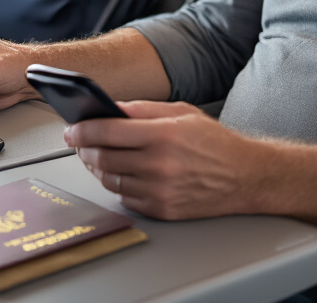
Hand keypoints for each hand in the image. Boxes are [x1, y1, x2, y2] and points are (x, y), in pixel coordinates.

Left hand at [64, 101, 269, 219]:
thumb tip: (109, 108)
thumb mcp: (181, 112)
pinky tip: (121, 173)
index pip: (106, 131)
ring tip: (98, 156)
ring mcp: (159, 191)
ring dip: (97, 167)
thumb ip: (142, 109)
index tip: (71, 128)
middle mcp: (158, 165)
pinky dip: (117, 184)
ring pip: (109, 179)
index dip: (81, 129)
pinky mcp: (161, 210)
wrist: (245, 177)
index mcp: (162, 135)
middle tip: (80, 141)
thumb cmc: (215, 142)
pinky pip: (124, 197)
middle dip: (85, 148)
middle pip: (102, 158)